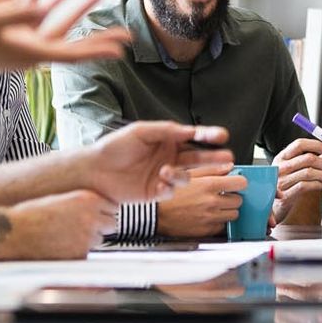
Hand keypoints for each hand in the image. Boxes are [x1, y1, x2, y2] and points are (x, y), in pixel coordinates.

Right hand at [0, 0, 130, 76]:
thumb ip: (14, 10)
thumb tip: (44, 5)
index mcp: (22, 51)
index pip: (68, 53)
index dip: (96, 50)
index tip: (121, 49)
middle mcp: (19, 49)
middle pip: (67, 42)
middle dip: (95, 35)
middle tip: (125, 36)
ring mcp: (8, 41)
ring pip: (49, 26)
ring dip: (71, 11)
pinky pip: (26, 14)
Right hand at [1, 190, 116, 258]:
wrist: (12, 232)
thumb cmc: (30, 214)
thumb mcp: (61, 198)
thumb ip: (82, 204)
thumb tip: (96, 209)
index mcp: (88, 199)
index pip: (112, 206)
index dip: (104, 212)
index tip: (97, 215)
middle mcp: (91, 217)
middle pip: (112, 224)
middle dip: (101, 226)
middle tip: (83, 228)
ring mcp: (87, 237)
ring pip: (99, 240)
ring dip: (89, 240)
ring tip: (66, 237)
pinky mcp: (79, 255)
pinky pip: (87, 255)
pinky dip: (78, 253)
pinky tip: (61, 247)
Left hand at [78, 123, 226, 202]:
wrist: (95, 171)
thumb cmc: (115, 147)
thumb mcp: (141, 131)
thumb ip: (166, 130)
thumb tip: (189, 130)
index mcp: (167, 141)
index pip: (193, 138)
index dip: (208, 136)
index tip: (221, 135)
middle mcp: (169, 158)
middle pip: (198, 158)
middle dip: (213, 158)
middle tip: (227, 157)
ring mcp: (164, 175)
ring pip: (187, 176)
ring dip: (182, 174)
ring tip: (168, 171)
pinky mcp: (156, 192)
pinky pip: (171, 190)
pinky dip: (169, 185)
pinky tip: (159, 180)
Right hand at [152, 164, 247, 237]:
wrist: (154, 215)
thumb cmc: (168, 194)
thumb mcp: (187, 174)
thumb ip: (211, 170)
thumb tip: (228, 166)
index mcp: (209, 185)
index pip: (241, 183)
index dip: (239, 182)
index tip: (236, 183)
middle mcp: (212, 202)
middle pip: (239, 200)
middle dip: (232, 197)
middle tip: (222, 196)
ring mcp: (210, 218)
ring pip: (234, 215)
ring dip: (227, 210)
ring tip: (215, 207)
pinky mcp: (207, 230)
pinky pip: (223, 226)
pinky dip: (220, 222)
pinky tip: (209, 216)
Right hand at [271, 136, 321, 222]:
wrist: (272, 206)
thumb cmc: (287, 184)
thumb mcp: (297, 169)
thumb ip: (314, 160)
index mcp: (281, 157)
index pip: (299, 144)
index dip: (316, 145)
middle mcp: (280, 167)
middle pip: (308, 158)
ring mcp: (281, 181)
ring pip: (309, 172)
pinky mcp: (284, 195)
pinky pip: (306, 186)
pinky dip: (318, 185)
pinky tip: (321, 186)